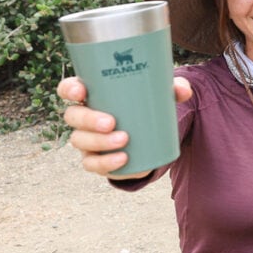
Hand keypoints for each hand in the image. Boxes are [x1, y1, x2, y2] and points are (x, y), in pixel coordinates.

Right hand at [59, 75, 191, 179]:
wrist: (151, 136)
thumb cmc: (148, 105)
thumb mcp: (162, 94)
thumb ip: (174, 88)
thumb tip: (184, 90)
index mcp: (92, 94)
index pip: (69, 88)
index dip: (69, 89)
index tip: (82, 92)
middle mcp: (83, 116)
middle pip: (73, 116)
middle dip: (88, 120)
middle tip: (111, 122)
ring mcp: (87, 139)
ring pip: (80, 141)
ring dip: (99, 143)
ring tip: (124, 140)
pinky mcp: (96, 158)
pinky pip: (93, 164)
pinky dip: (106, 163)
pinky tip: (122, 160)